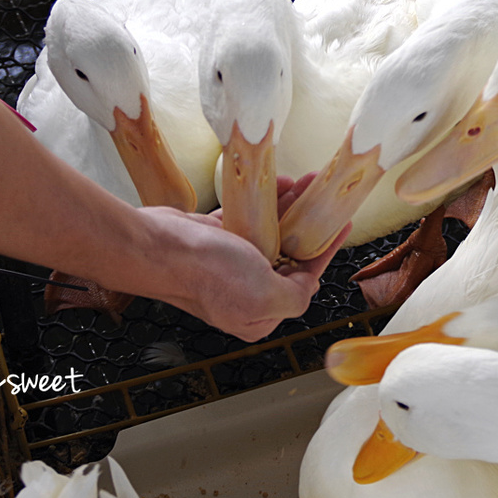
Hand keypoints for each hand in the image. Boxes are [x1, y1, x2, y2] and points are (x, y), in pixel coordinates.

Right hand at [133, 174, 350, 341]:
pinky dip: (262, 202)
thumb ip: (295, 296)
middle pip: (287, 254)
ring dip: (288, 208)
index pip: (304, 280)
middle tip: (323, 198)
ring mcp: (228, 266)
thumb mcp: (265, 294)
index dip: (324, 250)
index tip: (341, 226)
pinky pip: (246, 219)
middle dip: (307, 224)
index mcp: (259, 314)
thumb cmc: (206, 273)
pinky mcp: (213, 241)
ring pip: (269, 233)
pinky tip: (277, 185)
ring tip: (305, 183)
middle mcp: (245, 292)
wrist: (155, 247)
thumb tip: (309, 285)